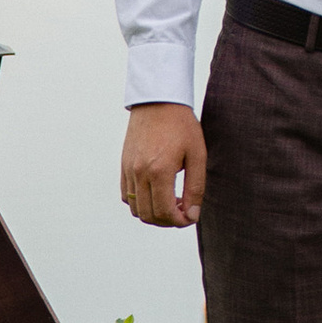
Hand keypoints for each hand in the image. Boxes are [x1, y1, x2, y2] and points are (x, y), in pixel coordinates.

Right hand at [121, 103, 206, 228]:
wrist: (158, 100)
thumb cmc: (181, 125)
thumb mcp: (197, 154)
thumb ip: (195, 187)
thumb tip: (192, 215)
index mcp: (159, 171)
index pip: (165, 212)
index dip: (179, 222)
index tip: (190, 217)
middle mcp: (139, 173)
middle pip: (148, 215)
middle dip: (167, 221)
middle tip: (183, 210)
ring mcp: (128, 170)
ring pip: (135, 209)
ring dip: (153, 213)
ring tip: (171, 201)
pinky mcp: (123, 165)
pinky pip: (126, 196)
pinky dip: (140, 203)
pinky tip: (156, 193)